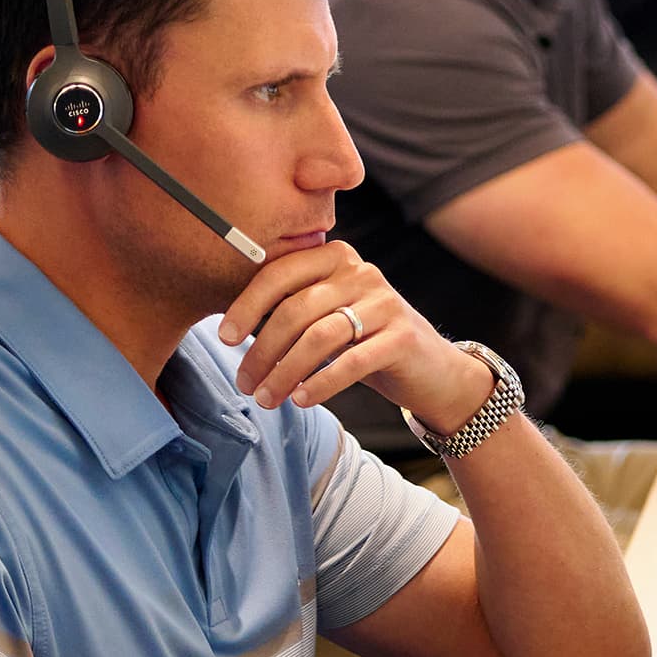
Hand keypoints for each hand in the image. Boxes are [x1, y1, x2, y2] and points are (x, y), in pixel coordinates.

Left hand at [214, 241, 487, 428]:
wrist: (431, 369)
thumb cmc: (366, 342)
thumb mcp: (328, 316)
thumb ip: (292, 309)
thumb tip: (232, 328)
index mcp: (337, 257)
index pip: (280, 274)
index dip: (247, 306)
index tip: (225, 338)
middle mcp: (362, 272)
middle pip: (296, 309)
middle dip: (263, 351)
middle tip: (245, 383)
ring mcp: (386, 303)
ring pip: (320, 337)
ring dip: (285, 372)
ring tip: (267, 399)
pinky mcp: (403, 337)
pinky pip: (351, 362)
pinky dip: (320, 383)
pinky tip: (301, 400)